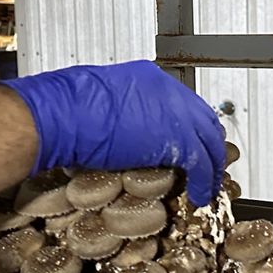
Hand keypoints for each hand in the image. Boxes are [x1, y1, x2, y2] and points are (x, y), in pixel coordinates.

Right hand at [0, 61, 225, 205]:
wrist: (61, 115)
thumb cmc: (64, 108)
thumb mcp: (99, 102)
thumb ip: (122, 112)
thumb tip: (123, 128)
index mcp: (149, 78)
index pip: (183, 104)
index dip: (188, 127)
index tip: (188, 143)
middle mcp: (167, 90)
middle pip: (203, 119)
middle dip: (207, 144)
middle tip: (206, 164)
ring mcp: (175, 112)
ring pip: (209, 141)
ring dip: (210, 165)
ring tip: (205, 184)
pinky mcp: (176, 139)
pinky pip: (201, 162)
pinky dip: (203, 181)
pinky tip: (199, 194)